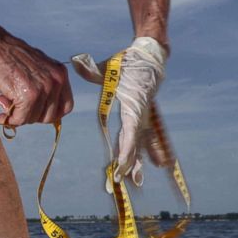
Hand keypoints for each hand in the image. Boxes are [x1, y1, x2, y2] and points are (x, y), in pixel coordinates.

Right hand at [0, 24, 72, 126]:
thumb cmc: (9, 56)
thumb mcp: (36, 68)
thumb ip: (44, 86)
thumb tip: (42, 110)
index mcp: (60, 73)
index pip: (66, 107)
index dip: (50, 114)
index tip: (36, 112)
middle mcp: (55, 81)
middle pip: (49, 117)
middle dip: (31, 116)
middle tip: (17, 106)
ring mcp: (43, 89)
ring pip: (33, 119)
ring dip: (17, 115)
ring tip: (6, 100)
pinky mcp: (28, 96)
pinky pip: (20, 119)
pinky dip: (9, 118)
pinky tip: (1, 107)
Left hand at [71, 37, 167, 185]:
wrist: (149, 54)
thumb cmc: (127, 61)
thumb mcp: (108, 65)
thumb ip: (90, 67)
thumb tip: (75, 61)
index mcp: (132, 104)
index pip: (130, 131)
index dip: (126, 148)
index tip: (121, 163)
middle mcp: (141, 113)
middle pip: (135, 143)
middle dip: (128, 164)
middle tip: (119, 181)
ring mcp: (145, 115)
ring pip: (142, 143)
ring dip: (139, 163)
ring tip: (137, 182)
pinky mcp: (146, 115)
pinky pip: (148, 137)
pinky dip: (155, 151)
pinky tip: (161, 164)